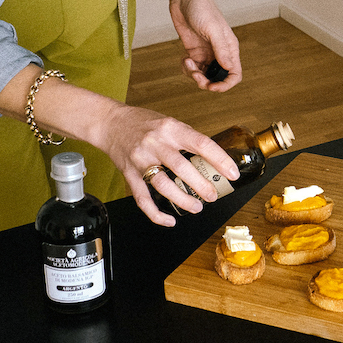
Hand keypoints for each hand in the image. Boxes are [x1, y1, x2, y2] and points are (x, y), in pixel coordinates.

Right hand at [96, 102, 240, 227]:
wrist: (110, 123)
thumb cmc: (144, 122)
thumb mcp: (170, 122)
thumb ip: (188, 139)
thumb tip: (213, 158)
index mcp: (171, 129)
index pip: (201, 144)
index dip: (219, 159)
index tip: (232, 173)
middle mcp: (156, 143)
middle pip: (181, 167)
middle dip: (200, 185)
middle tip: (213, 195)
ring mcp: (141, 160)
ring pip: (162, 184)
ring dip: (182, 199)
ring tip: (197, 207)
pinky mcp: (129, 174)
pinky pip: (142, 198)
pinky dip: (156, 213)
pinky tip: (169, 220)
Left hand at [169, 0, 241, 91]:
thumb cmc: (202, 9)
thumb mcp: (212, 29)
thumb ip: (221, 49)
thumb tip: (229, 68)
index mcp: (230, 49)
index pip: (234, 74)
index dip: (226, 85)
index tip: (212, 87)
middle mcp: (219, 53)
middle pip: (218, 78)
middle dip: (207, 82)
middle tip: (195, 75)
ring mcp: (206, 53)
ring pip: (204, 75)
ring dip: (194, 75)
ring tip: (187, 63)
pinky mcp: (194, 51)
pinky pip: (193, 68)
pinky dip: (187, 68)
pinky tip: (184, 59)